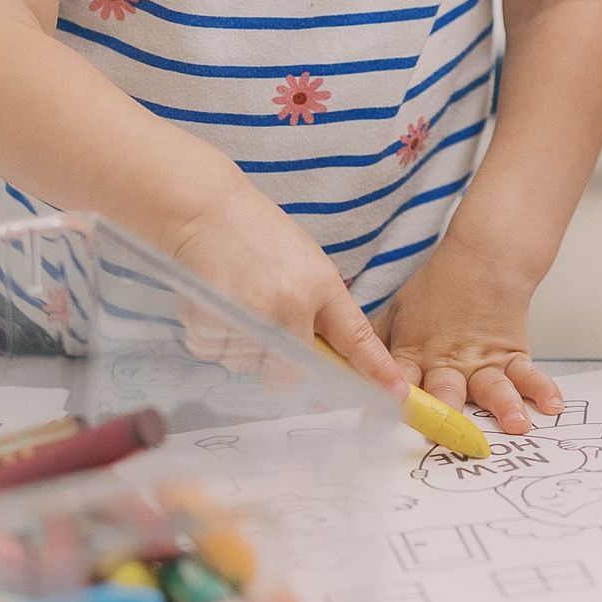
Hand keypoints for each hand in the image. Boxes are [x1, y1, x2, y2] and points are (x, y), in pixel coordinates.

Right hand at [170, 176, 409, 397]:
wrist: (205, 208)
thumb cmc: (256, 231)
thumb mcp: (305, 261)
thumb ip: (317, 306)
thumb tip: (322, 350)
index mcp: (319, 285)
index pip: (355, 336)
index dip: (375, 368)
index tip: (396, 392)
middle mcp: (290, 305)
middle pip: (287, 372)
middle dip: (276, 358)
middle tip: (261, 318)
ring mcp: (251, 317)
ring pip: (247, 364)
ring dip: (240, 343)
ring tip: (235, 296)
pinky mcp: (213, 324)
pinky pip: (214, 354)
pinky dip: (212, 336)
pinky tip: (214, 300)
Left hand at [376, 238, 560, 437]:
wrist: (483, 258)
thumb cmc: (435, 290)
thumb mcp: (396, 312)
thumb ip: (376, 345)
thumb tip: (343, 369)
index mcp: (414, 353)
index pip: (397, 380)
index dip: (389, 400)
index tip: (380, 424)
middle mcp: (449, 362)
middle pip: (446, 389)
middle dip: (444, 411)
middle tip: (445, 430)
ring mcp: (483, 361)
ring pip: (492, 386)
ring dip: (503, 406)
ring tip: (514, 426)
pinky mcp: (511, 355)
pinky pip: (527, 374)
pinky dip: (541, 389)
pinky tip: (551, 405)